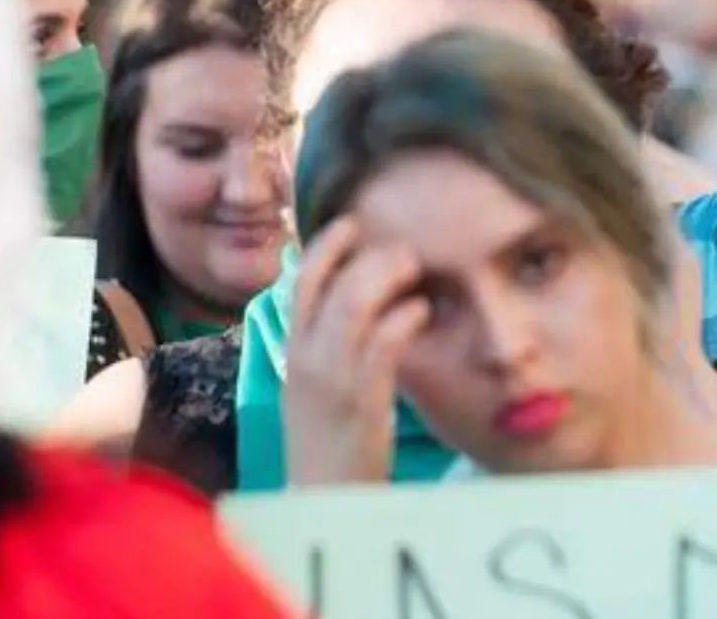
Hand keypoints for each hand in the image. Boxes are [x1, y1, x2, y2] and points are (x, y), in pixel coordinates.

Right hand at [282, 217, 428, 487]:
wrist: (324, 494)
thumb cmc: (330, 436)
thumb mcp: (317, 382)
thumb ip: (330, 342)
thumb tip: (359, 298)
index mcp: (293, 351)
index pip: (301, 283)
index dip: (326, 246)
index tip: (352, 222)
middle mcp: (306, 358)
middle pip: (333, 285)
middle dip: (371, 258)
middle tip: (405, 250)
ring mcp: (333, 378)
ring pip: (355, 307)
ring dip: (389, 278)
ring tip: (415, 271)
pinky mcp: (362, 399)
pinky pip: (383, 344)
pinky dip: (405, 317)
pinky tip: (423, 310)